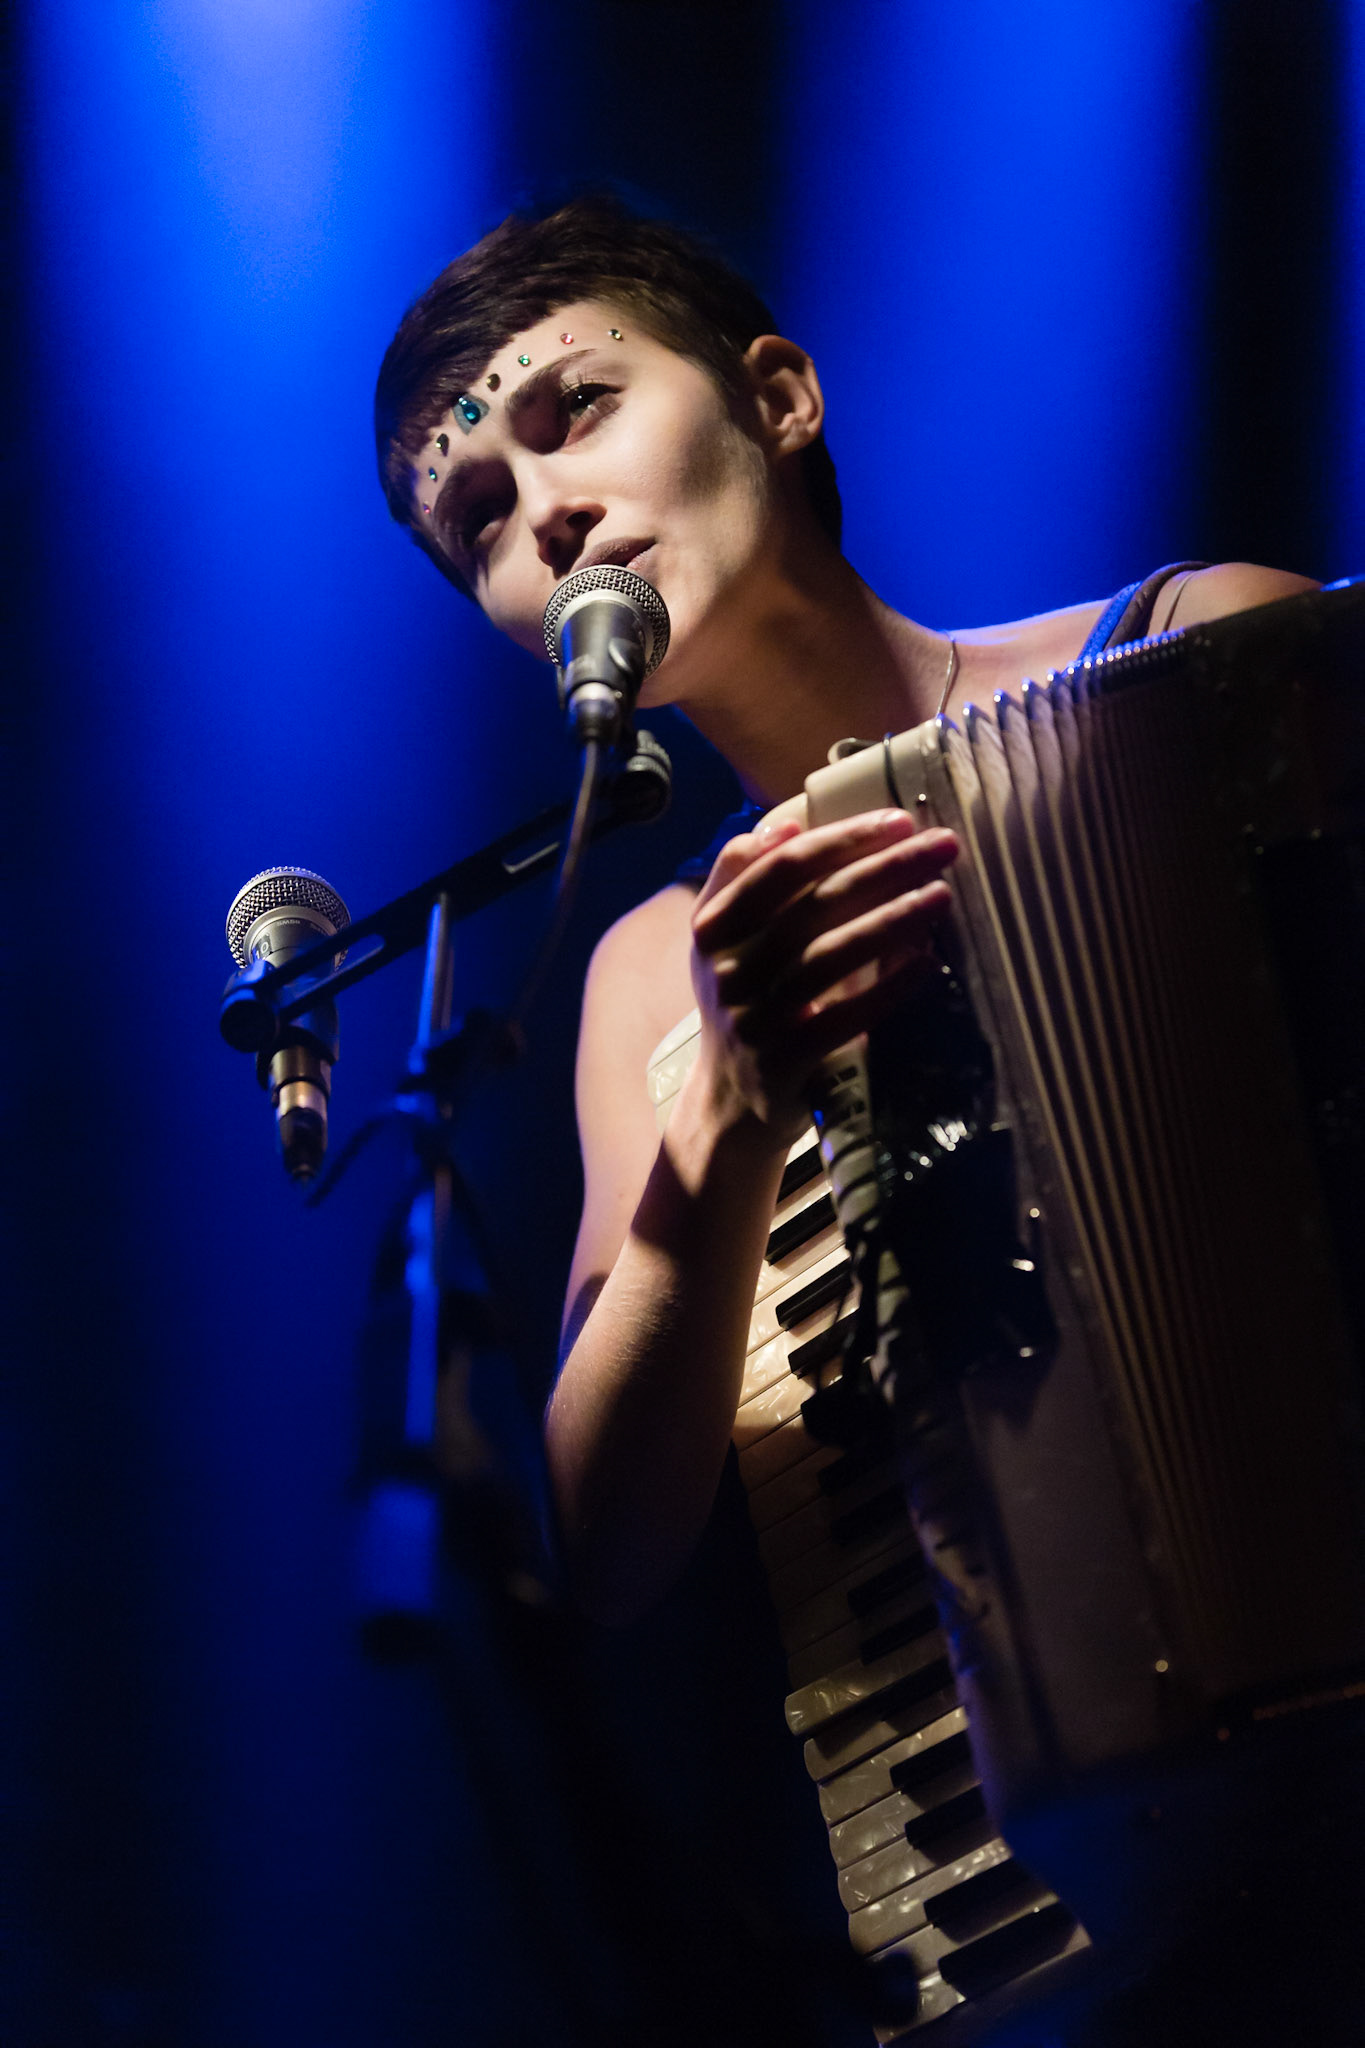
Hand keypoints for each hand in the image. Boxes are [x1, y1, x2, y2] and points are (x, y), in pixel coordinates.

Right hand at [687, 808, 958, 1143]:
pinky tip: (928, 962)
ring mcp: (755, 1016)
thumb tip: (784, 824)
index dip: (842, 838)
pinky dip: (890, 986)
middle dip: (886, 867)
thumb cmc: (743, 1003)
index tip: (898, 820)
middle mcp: (728, 969)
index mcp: (712, 926)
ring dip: (895, 920)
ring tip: (943, 895)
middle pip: (816, 902)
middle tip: (942, 845)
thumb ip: (743, 880)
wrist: (731, 1101)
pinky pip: (847, 1015)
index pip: (782, 866)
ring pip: (833, 955)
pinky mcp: (786, 1059)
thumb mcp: (723, 941)